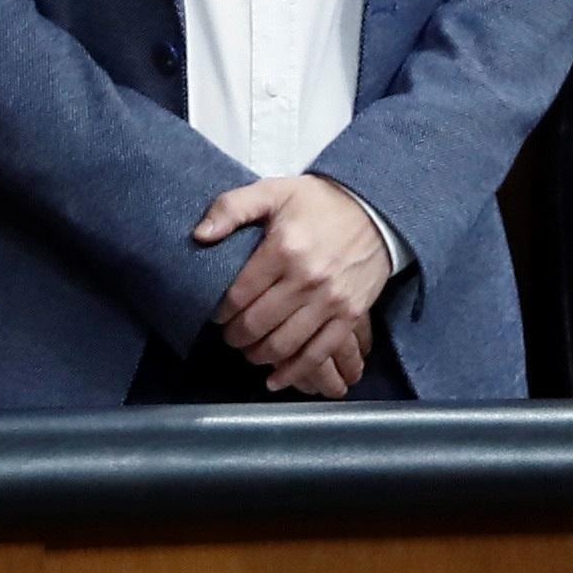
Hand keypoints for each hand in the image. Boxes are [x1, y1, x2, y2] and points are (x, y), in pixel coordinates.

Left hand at [197, 174, 390, 395]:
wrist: (373, 212)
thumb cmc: (316, 203)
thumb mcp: (271, 191)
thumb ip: (231, 208)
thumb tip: (199, 235)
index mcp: (283, 249)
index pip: (240, 293)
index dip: (222, 310)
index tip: (215, 313)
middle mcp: (307, 279)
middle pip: (259, 323)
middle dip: (236, 336)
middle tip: (229, 335)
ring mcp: (331, 301)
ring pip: (286, 343)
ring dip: (260, 355)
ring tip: (249, 351)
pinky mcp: (350, 316)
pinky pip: (320, 353)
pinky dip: (296, 372)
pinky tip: (277, 380)